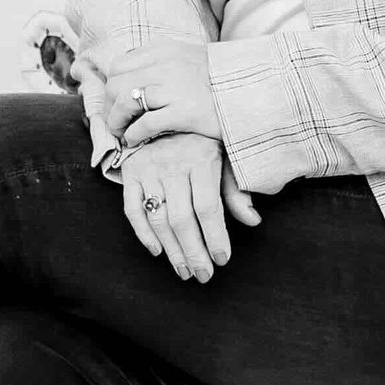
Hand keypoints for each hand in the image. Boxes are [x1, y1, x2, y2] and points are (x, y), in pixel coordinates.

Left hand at [103, 17, 222, 152]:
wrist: (256, 92)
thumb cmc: (223, 81)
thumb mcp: (191, 59)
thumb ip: (164, 63)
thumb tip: (135, 78)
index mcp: (166, 50)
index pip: (120, 65)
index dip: (112, 87)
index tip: (116, 103)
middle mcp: (167, 64)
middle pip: (116, 83)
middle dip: (109, 107)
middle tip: (116, 123)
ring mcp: (175, 87)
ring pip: (125, 102)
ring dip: (116, 122)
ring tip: (122, 134)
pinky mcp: (185, 112)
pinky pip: (144, 123)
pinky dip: (133, 135)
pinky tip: (135, 141)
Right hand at [116, 132, 260, 284]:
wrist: (165, 110)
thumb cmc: (203, 140)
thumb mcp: (225, 157)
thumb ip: (236, 190)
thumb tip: (253, 221)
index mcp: (201, 159)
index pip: (208, 207)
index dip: (215, 237)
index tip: (222, 259)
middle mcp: (172, 164)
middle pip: (182, 219)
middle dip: (194, 252)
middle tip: (203, 275)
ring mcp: (148, 168)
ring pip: (158, 218)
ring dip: (172, 250)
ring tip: (184, 271)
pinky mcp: (130, 172)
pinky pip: (132, 209)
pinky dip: (143, 233)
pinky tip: (158, 251)